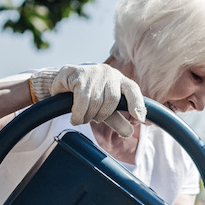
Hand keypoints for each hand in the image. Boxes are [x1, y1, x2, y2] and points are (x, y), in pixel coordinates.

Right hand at [30, 64, 144, 136]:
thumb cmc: (90, 95)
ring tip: (82, 117)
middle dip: (102, 115)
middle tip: (93, 118)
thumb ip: (118, 121)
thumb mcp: (106, 109)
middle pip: (112, 101)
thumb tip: (129, 133)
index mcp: (120, 80)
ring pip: (95, 101)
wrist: (65, 81)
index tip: (140, 118)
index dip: (137, 104)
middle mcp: (109, 73)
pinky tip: (75, 118)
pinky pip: (81, 100)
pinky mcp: (76, 74)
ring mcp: (93, 72)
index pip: (132, 89)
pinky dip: (78, 114)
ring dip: (87, 116)